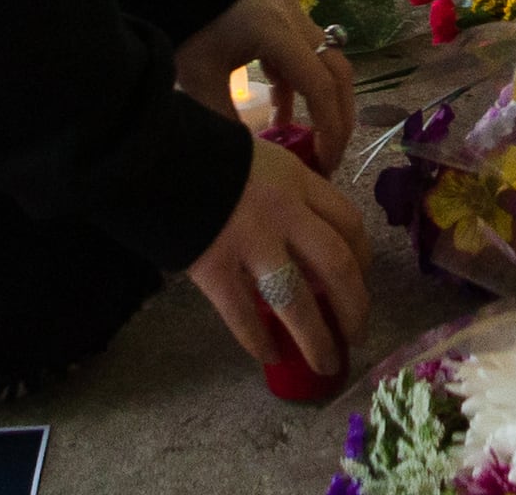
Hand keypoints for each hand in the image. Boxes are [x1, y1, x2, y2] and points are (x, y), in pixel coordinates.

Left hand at [174, 0, 356, 170]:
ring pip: (332, 65)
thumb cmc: (191, 29)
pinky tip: (284, 118)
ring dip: (329, 105)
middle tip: (330, 159)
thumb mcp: (199, 79)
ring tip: (317, 144)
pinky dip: (303, 91)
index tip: (323, 163)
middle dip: (340, 119)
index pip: (318, 83)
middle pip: (338, 73)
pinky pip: (310, 60)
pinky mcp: (292, 23)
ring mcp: (298, 19)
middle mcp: (297, 22)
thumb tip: (250, 163)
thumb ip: (225, 120)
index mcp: (274, 33)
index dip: (329, 126)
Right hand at [185, 131, 371, 375]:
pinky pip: (244, 314)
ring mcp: (250, 242)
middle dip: (354, 307)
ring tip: (326, 363)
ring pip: (297, 300)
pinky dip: (258, 341)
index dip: (364, 257)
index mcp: (299, 182)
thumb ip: (286, 193)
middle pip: (337, 266)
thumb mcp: (262, 161)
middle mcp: (284, 213)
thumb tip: (303, 233)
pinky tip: (269, 357)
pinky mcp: (214, 267)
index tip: (364, 279)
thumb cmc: (207, 154)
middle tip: (358, 334)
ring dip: (317, 338)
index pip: (348, 223)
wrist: (151, 153)